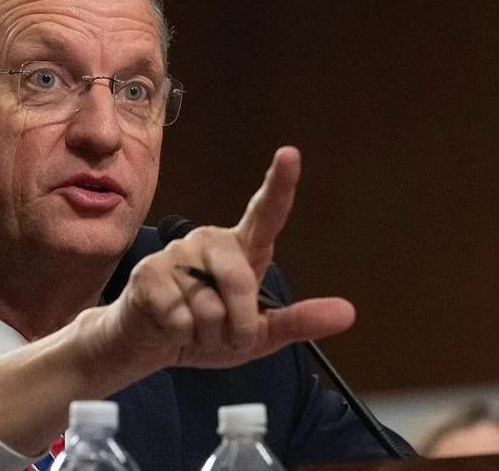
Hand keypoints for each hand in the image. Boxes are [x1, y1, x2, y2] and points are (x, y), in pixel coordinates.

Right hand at [96, 146, 355, 370]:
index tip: (290, 154)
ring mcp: (176, 254)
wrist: (151, 345)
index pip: (266, 215)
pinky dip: (181, 335)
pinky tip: (170, 326)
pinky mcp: (149, 273)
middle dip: (238, 325)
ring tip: (193, 328)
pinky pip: (180, 317)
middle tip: (225, 336)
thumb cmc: (208, 332)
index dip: (279, 184)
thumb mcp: (260, 335)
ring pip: (209, 308)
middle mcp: (210, 242)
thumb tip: (349, 313)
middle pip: (239, 281)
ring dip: (207, 335)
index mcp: (242, 250)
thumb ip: (299, 321)